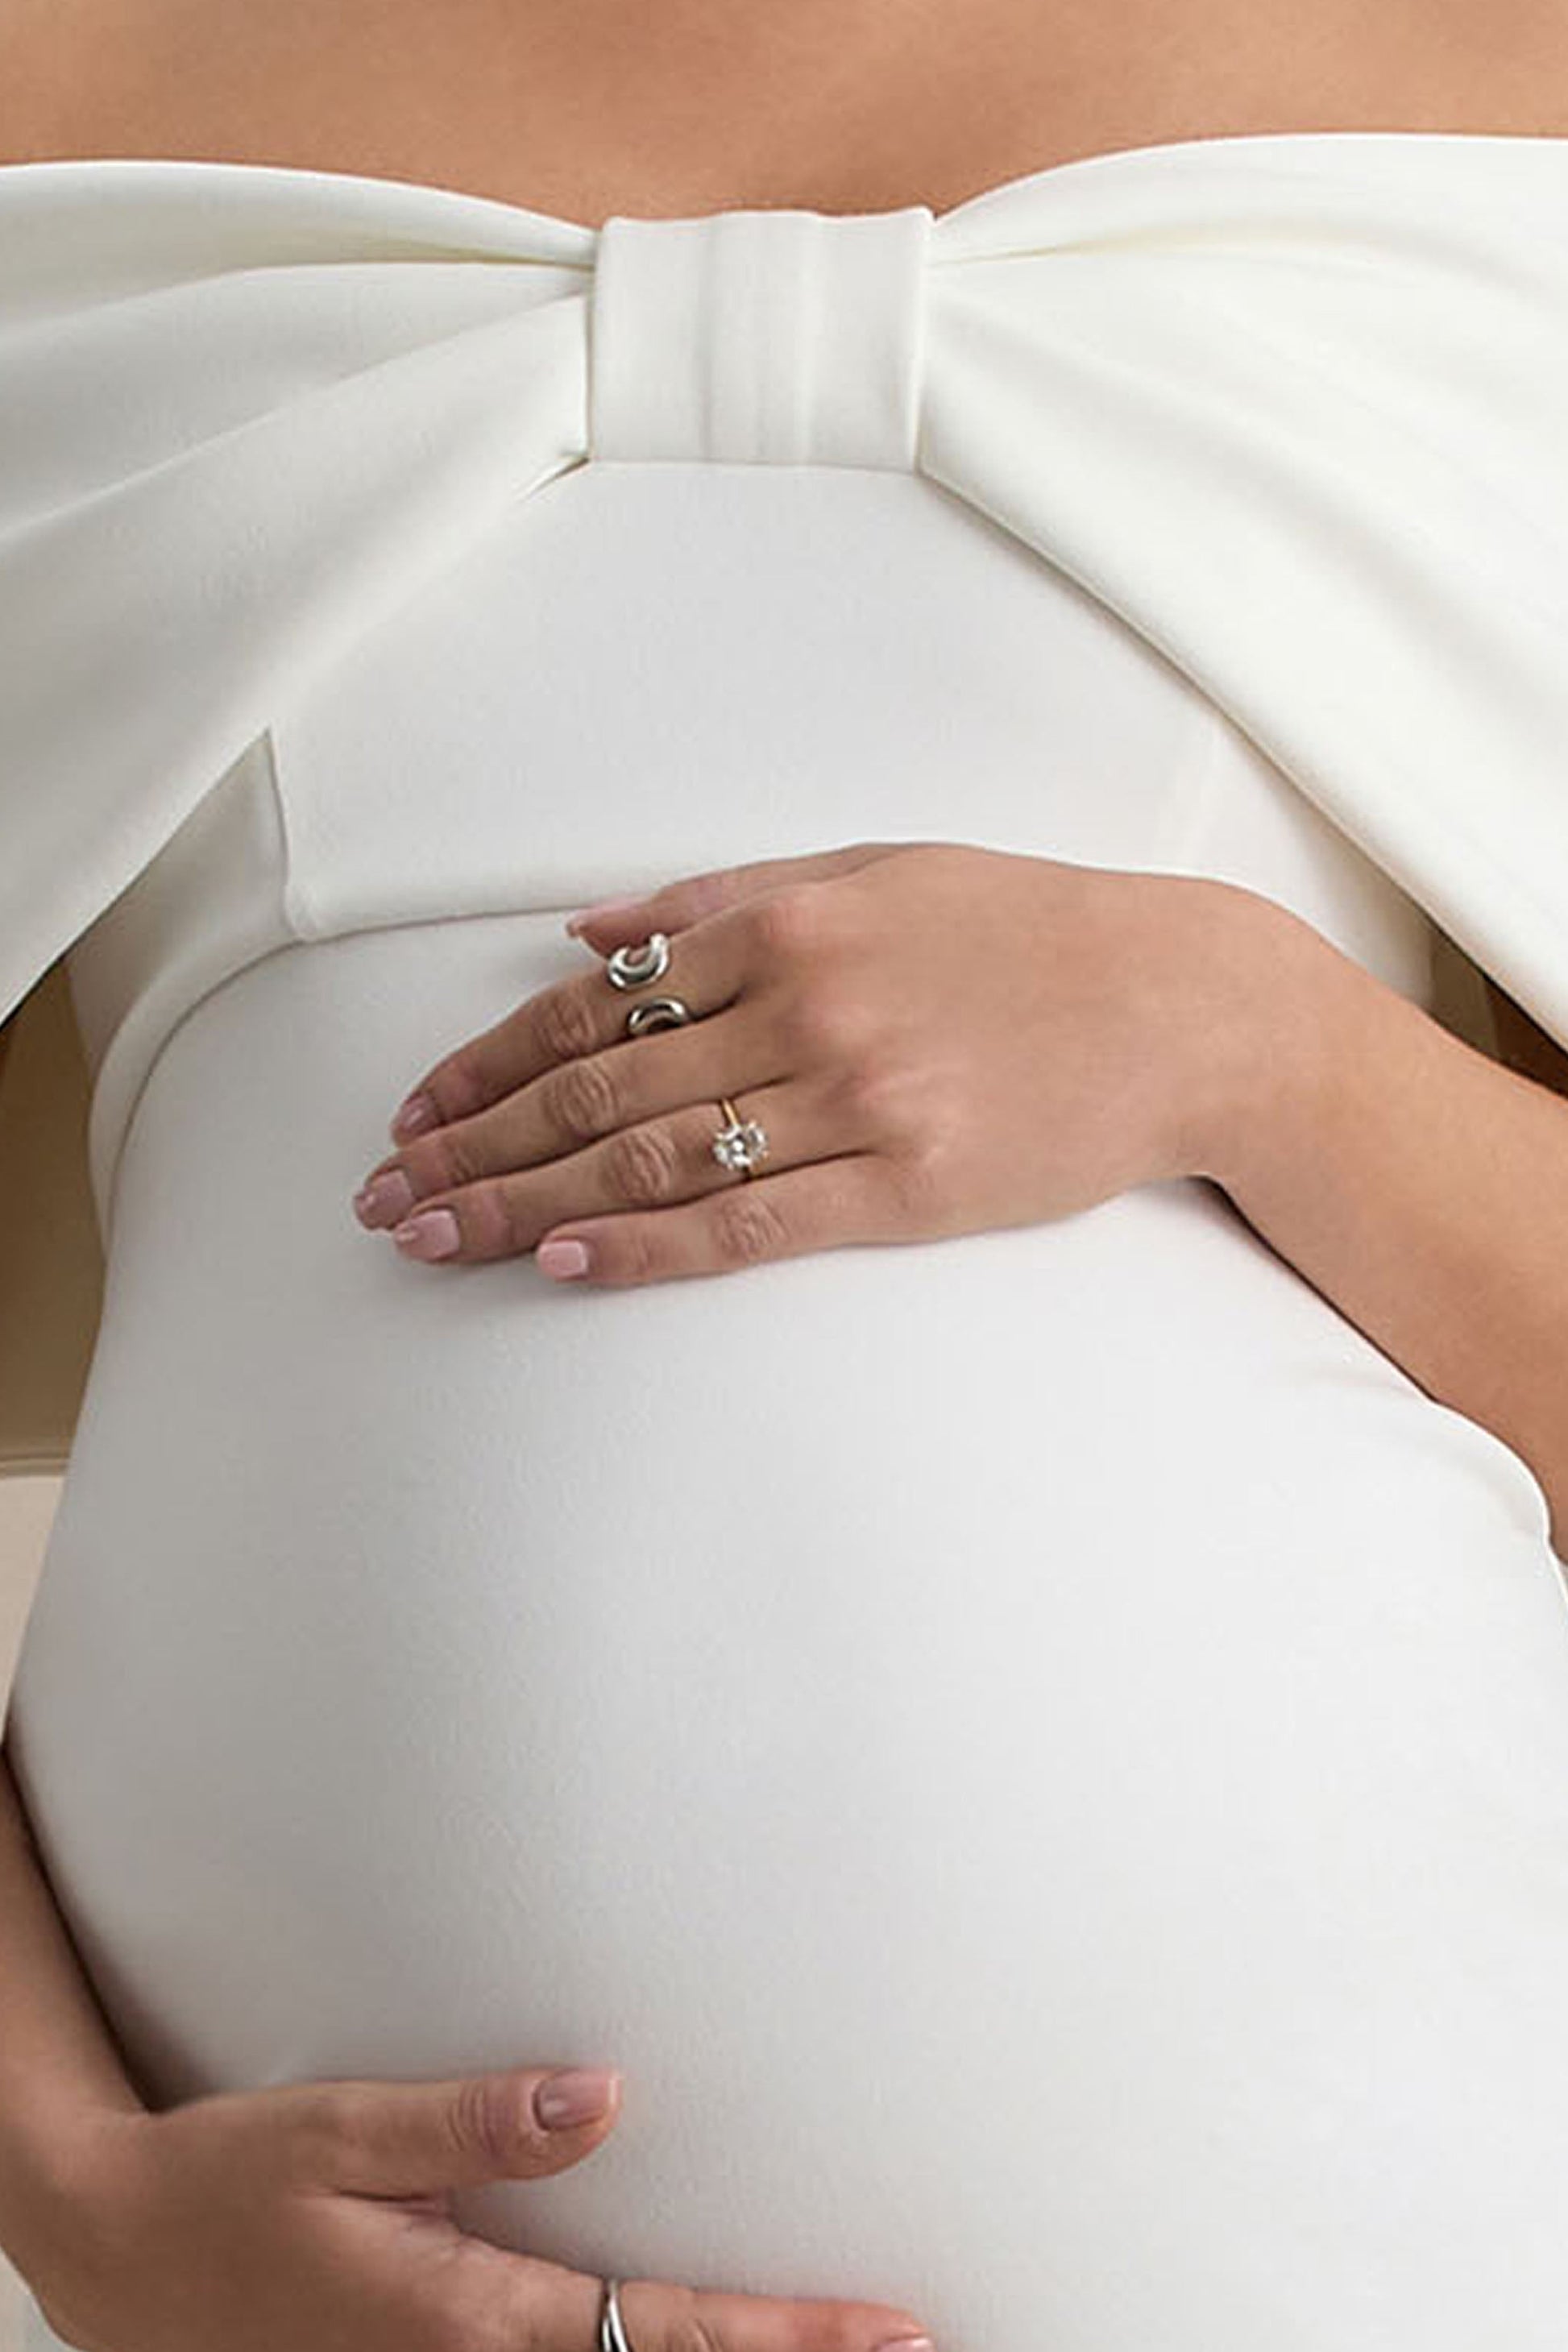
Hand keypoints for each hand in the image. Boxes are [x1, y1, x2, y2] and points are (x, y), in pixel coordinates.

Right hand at [19, 2061, 931, 2351]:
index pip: (666, 2335)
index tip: (888, 2332)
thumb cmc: (226, 2187)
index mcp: (469, 2319)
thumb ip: (475, 2122)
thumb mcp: (340, 2133)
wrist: (119, 2255)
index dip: (789, 2340)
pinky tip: (692, 2343)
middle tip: (905, 2345)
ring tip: (827, 2344)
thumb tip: (603, 2097)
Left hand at [352, 839, 1280, 1286]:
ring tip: (434, 1237)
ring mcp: (854, 1098)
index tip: (416, 1110)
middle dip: (475, 1144)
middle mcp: (804, 1005)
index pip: (594, 1006)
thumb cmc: (1025, 933)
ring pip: (652, 1160)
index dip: (487, 1063)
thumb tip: (584, 932)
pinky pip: (750, 1224)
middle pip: (597, 1090)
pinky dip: (648, 1246)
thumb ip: (719, 900)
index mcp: (784, 921)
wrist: (1180, 1006)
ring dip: (527, 1203)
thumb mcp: (872, 870)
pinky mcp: (906, 1184)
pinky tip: (566, 1264)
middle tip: (384, 1193)